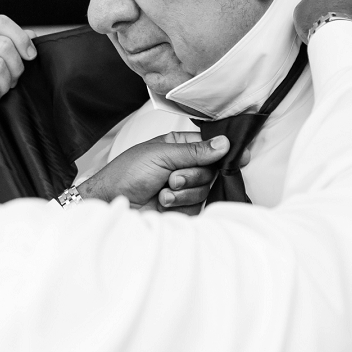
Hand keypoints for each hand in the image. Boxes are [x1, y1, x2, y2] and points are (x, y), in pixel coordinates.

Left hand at [77, 132, 229, 212]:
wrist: (111, 202)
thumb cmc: (126, 173)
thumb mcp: (161, 154)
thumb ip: (195, 151)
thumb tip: (224, 144)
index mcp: (179, 146)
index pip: (210, 145)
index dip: (224, 150)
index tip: (239, 155)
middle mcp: (184, 165)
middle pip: (211, 169)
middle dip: (192, 174)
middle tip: (172, 177)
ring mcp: (184, 187)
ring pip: (205, 188)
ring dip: (183, 190)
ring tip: (162, 190)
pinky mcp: (182, 207)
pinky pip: (196, 204)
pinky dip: (179, 203)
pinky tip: (162, 202)